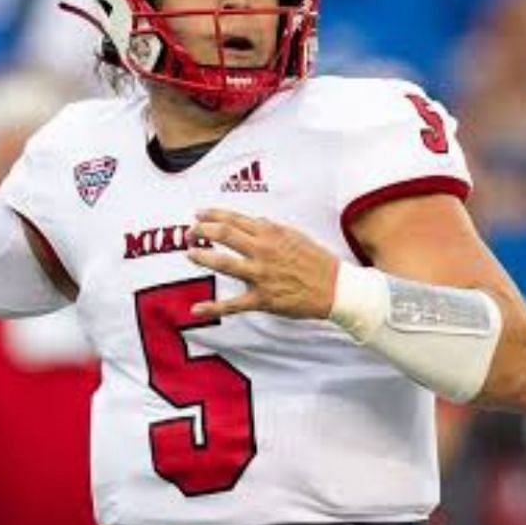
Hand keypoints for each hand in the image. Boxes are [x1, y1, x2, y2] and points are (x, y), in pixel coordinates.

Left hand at [184, 209, 341, 322]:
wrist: (336, 288)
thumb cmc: (317, 261)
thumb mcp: (296, 236)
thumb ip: (272, 228)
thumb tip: (255, 220)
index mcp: (272, 234)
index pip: (236, 220)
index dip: (213, 215)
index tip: (199, 214)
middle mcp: (263, 251)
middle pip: (225, 234)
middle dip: (202, 230)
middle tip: (189, 232)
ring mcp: (261, 275)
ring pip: (224, 263)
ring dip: (203, 257)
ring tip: (190, 254)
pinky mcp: (262, 299)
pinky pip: (232, 304)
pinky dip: (212, 308)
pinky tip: (195, 310)